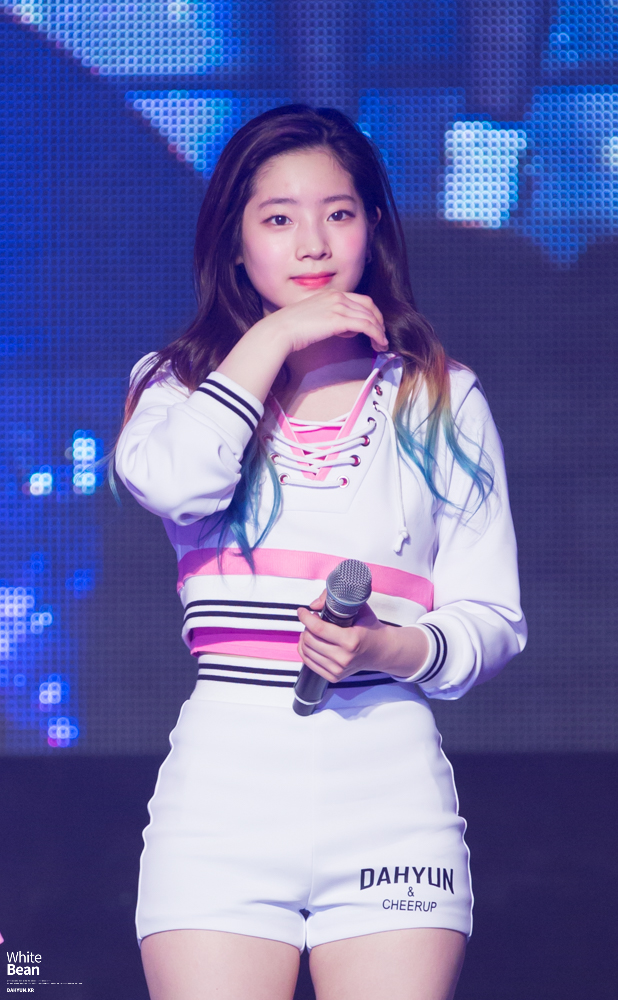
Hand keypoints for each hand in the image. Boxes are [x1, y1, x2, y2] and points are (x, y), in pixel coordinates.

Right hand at [255, 289, 387, 355]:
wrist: (280, 330)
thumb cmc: (292, 327)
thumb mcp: (314, 317)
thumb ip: (330, 318)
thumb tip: (344, 328)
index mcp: (331, 294)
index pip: (361, 300)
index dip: (373, 314)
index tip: (375, 326)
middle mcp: (337, 297)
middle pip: (369, 307)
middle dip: (379, 322)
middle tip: (382, 337)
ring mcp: (338, 307)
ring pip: (370, 318)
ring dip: (379, 332)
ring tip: (382, 345)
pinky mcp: (339, 320)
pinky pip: (366, 326)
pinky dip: (376, 335)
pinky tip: (379, 343)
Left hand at [297, 590, 429, 683]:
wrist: (382, 651)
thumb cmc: (370, 629)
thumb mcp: (359, 608)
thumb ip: (336, 600)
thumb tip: (313, 605)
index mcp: (351, 641)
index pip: (318, 629)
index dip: (305, 617)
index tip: (302, 611)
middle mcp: (343, 658)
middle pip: (309, 640)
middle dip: (306, 626)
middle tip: (311, 620)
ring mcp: (338, 670)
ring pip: (306, 651)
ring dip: (304, 638)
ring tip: (311, 630)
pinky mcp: (333, 677)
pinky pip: (309, 663)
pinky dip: (305, 651)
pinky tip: (311, 642)